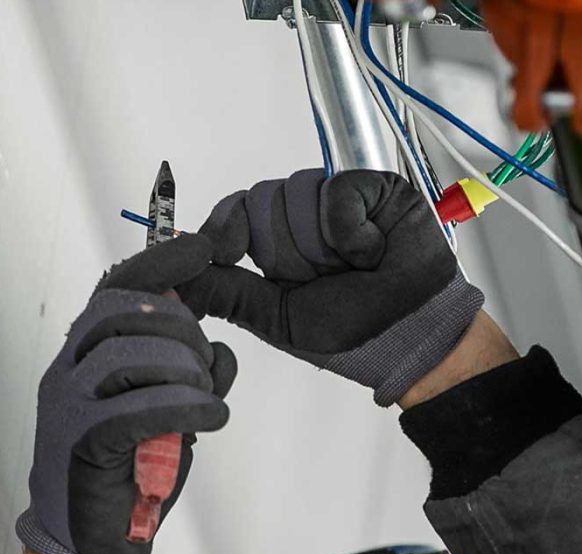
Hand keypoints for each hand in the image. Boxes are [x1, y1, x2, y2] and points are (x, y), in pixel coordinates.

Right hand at [17, 235, 235, 553]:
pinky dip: (185, 408)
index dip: (160, 265)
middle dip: (182, 330)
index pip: (115, 289)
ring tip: (206, 401)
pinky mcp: (84, 443)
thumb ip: (192, 374)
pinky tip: (212, 419)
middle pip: (126, 314)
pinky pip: (138, 409)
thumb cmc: (130, 467)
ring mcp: (71, 406)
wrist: (90, 535)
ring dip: (186, 373)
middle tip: (205, 365)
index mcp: (86, 355)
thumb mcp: (171, 408)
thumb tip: (221, 349)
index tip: (201, 248)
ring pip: (132, 356)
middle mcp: (70, 371)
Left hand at [177, 170, 483, 405]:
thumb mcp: (275, 317)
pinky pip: (337, 192)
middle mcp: (305, 217)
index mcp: (276, 245)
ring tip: (354, 268)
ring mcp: (340, 199)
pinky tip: (371, 252)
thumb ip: (225, 293)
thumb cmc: (352, 332)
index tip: (229, 254)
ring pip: (297, 195)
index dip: (225, 229)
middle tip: (323, 278)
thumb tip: (169, 280)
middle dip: (287, 253)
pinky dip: (350, 231)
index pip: (234, 212)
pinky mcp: (375, 189)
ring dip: (322, 246)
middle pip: (261, 202)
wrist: (411, 336)